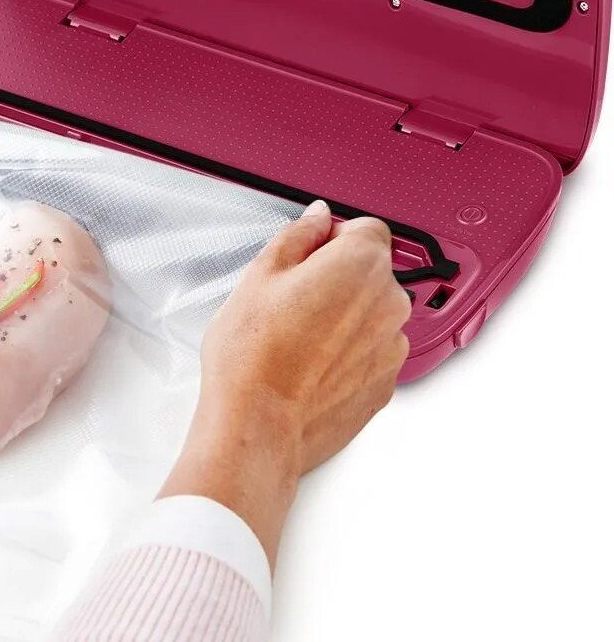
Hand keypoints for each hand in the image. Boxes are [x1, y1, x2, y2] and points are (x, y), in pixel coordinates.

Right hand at [160, 200, 411, 563]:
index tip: (305, 259)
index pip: (365, 229)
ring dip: (344, 317)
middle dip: (337, 279)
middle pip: (370, 272)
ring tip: (296, 340)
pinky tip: (308, 366)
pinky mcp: (385, 385)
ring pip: (370, 314)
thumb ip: (298, 236)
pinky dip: (347, 354)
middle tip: (289, 302)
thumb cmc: (252, 354)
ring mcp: (392, 347)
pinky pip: (369, 352)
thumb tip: (318, 218)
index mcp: (361, 264)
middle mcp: (389, 302)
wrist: (258, 426)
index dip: (331, 240)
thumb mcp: (260, 275)